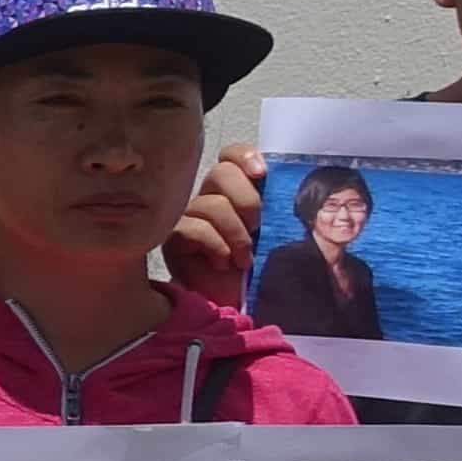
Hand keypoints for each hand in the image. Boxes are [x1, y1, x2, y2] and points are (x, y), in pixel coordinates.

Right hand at [167, 148, 265, 303]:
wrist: (234, 306)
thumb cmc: (255, 272)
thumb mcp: (273, 235)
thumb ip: (275, 207)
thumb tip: (288, 187)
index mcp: (235, 191)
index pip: (231, 155)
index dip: (245, 156)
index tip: (262, 174)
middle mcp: (209, 197)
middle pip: (221, 172)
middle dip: (246, 199)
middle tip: (257, 227)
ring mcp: (187, 216)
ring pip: (211, 203)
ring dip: (236, 234)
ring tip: (243, 259)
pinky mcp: (173, 237)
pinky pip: (194, 227)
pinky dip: (217, 246)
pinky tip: (222, 263)